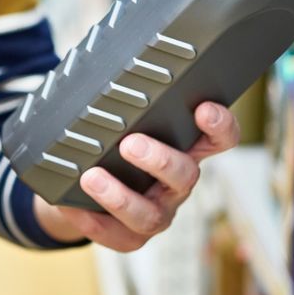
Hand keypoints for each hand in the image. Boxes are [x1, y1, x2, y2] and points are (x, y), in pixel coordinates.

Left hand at [33, 102, 238, 250]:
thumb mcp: (117, 119)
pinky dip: (93, 220)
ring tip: (92, 177)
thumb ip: (120, 99)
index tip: (203, 109)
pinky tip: (73, 206)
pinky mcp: (129, 237)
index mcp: (183, 148)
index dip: (220, 126)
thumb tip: (102, 57)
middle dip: (160, 159)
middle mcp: (175, 183)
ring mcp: (157, 212)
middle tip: (130, 143)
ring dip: (121, 196)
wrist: (74, 189)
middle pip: (186, 176)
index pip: (219, 138)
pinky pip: (117, 235)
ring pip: (152, 215)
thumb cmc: (105, 145)